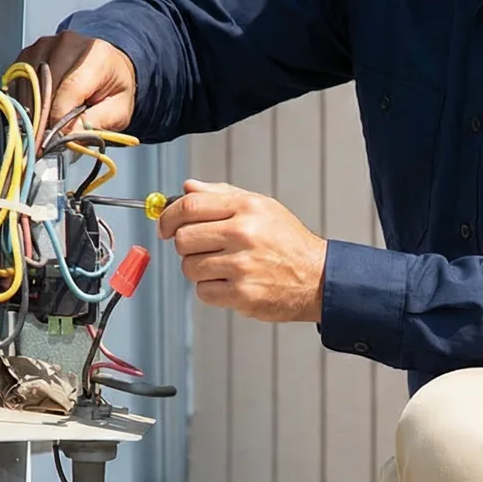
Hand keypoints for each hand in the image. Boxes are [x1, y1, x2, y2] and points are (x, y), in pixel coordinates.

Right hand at [14, 30, 136, 132]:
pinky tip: (33, 113)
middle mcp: (67, 44)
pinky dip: (22, 101)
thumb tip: (68, 137)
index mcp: (95, 55)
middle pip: (43, 85)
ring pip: (27, 84)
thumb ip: (95, 123)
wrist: (108, 68)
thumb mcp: (118, 111)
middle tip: (43, 141)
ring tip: (40, 128)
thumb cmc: (113, 89)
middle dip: (42, 117)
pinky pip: (17, 81)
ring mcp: (44, 46)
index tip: (54, 140)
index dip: (58, 118)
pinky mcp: (29, 53)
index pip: (69, 89)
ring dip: (30, 110)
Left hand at [158, 180, 326, 322]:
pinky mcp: (242, 294)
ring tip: (223, 267)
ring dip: (199, 269)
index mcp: (246, 208)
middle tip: (201, 248)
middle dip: (185, 245)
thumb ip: (222, 195)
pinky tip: (230, 283)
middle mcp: (243, 233)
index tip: (164, 226)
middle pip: (183, 238)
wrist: (318, 278)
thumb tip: (187, 187)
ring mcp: (242, 265)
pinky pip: (203, 291)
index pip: (190, 205)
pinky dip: (211, 290)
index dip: (168, 216)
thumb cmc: (288, 242)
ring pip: (189, 267)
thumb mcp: (262, 207)